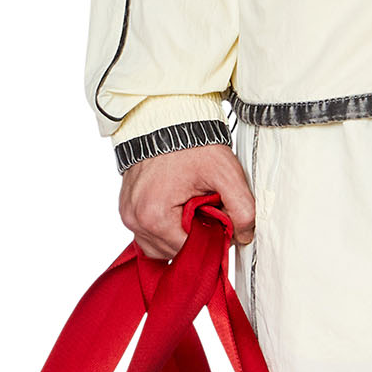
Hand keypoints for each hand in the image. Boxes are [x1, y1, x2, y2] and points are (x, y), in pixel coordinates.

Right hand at [118, 142, 255, 261]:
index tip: (220, 220)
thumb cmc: (192, 144)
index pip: (190, 251)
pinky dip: (166, 227)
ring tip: (192, 207)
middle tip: (208, 209)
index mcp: (154, 216)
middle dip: (195, 237)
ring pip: (159, 246)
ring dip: (179, 234)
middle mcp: (134, 220)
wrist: (166, 120)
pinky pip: (148, 233)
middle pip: (174, 251)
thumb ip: (243, 208)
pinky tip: (178, 208)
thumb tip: (245, 236)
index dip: (211, 240)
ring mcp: (127, 215)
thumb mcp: (225, 173)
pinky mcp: (126, 209)